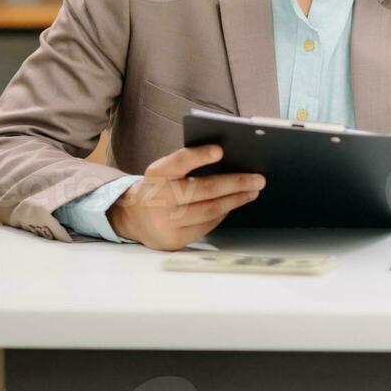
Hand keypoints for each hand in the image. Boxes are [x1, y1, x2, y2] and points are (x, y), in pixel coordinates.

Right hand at [106, 144, 264, 250]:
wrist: (132, 217)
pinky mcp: (174, 240)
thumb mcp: (164, 172)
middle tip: (258, 178)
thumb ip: (187, 165)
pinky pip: (207, 225)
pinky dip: (222, 214)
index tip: (220, 150)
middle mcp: (159, 198)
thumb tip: (230, 161)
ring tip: (252, 191)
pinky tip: (232, 205)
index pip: (178, 162)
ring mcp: (165, 222)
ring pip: (210, 210)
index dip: (198, 156)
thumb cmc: (158, 187)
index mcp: (156, 175)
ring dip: (235, 200)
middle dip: (235, 183)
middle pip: (203, 190)